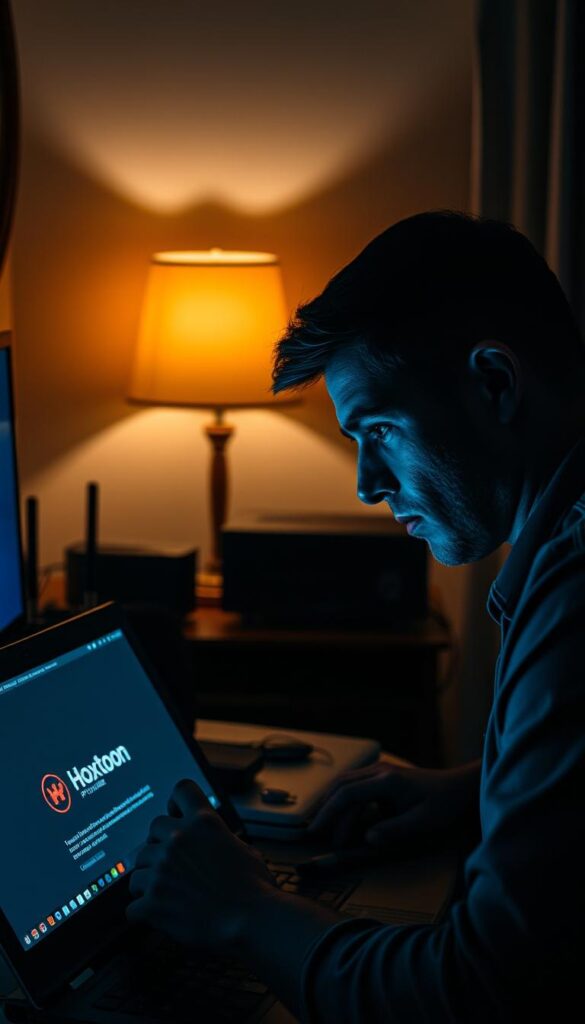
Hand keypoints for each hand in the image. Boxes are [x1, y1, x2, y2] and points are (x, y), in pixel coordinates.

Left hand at [126, 779, 276, 950]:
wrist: (251, 920)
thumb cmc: (254, 889)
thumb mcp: (243, 848)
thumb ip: (220, 838)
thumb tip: (214, 840)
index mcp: (204, 823)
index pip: (181, 790)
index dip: (176, 803)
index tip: (175, 815)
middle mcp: (179, 840)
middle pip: (152, 830)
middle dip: (159, 846)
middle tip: (170, 864)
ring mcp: (162, 870)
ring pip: (137, 868)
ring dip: (148, 881)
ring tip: (165, 894)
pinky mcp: (152, 901)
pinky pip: (132, 906)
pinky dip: (143, 913)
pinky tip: (156, 916)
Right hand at [308, 760, 479, 849]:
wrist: (459, 786)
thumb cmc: (444, 804)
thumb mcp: (423, 821)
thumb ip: (394, 830)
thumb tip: (367, 839)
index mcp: (386, 781)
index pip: (347, 794)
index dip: (329, 813)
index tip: (317, 831)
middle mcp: (379, 771)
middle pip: (341, 785)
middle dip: (325, 808)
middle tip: (314, 831)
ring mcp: (380, 770)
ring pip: (346, 782)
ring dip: (333, 802)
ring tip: (324, 825)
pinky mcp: (383, 775)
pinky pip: (356, 784)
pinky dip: (344, 798)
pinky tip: (342, 814)